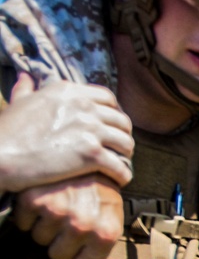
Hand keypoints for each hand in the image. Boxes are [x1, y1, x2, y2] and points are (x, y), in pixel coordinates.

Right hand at [0, 75, 133, 190]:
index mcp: (69, 91)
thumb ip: (27, 90)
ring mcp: (90, 129)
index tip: (111, 126)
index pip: (108, 98)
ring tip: (119, 164)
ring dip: (125, 155)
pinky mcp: (92, 154)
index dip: (114, 113)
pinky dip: (123, 175)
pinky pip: (120, 167)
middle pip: (121, 120)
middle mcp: (84, 106)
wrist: (0, 156)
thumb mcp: (18, 103)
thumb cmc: (6, 133)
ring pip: (126, 142)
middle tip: (118, 149)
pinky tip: (118, 180)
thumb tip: (25, 77)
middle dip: (122, 135)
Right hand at [13, 176, 124, 258]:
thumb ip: (100, 243)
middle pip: (57, 256)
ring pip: (39, 239)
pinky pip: (24, 223)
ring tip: (58, 208)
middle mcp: (81, 225)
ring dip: (46, 227)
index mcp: (105, 233)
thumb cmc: (101, 188)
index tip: (78, 250)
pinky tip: (44, 201)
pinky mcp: (35, 199)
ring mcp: (57, 211)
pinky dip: (30, 215)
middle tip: (67, 223)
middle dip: (61, 243)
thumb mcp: (113, 216)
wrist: (86, 156)